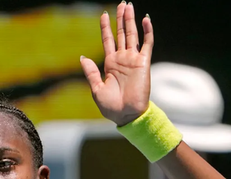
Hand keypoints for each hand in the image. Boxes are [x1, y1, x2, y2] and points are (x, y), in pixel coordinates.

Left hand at [80, 2, 153, 126]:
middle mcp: (122, 59)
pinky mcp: (143, 63)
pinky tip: (145, 19)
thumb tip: (82, 57)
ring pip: (132, 35)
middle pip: (121, 34)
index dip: (106, 27)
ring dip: (131, 20)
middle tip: (121, 3)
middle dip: (120, 18)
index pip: (108, 40)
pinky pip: (147, 44)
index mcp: (110, 64)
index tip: (103, 14)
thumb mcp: (96, 89)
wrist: (127, 115)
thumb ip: (90, 72)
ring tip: (128, 5)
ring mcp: (133, 60)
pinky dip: (147, 31)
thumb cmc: (111, 106)